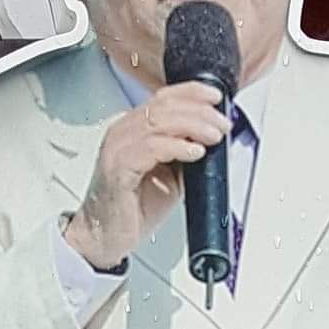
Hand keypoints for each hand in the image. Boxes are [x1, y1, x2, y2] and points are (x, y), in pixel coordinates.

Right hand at [65, 85, 231, 273]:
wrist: (106, 236)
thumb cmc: (133, 207)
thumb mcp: (170, 175)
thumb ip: (186, 153)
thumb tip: (213, 140)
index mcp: (134, 128)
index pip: (164, 97)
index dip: (192, 92)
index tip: (216, 98)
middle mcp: (124, 132)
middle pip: (165, 105)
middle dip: (200, 111)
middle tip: (222, 123)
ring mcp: (119, 147)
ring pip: (160, 122)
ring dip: (193, 126)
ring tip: (214, 136)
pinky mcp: (119, 166)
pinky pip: (151, 147)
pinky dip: (177, 147)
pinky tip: (195, 153)